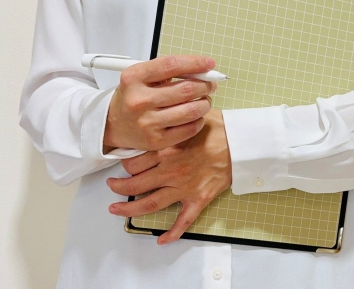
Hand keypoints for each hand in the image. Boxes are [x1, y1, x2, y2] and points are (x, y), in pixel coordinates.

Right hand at [104, 55, 216, 152]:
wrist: (112, 124)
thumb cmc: (133, 96)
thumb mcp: (142, 76)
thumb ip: (169, 70)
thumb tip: (203, 69)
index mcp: (134, 78)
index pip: (171, 65)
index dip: (195, 63)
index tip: (209, 63)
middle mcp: (139, 100)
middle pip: (186, 89)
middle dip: (205, 85)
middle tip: (210, 84)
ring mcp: (147, 122)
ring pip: (191, 110)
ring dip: (205, 103)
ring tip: (204, 100)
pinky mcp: (156, 141)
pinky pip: (190, 128)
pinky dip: (199, 120)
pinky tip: (195, 115)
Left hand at [106, 109, 231, 244]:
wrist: (241, 144)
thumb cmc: (220, 128)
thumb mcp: (190, 117)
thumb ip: (171, 120)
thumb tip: (160, 112)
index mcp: (166, 150)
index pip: (133, 161)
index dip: (125, 163)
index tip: (124, 163)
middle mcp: (170, 170)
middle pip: (135, 183)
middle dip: (119, 187)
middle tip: (112, 186)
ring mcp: (183, 187)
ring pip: (149, 204)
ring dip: (130, 209)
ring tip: (117, 210)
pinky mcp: (198, 198)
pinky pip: (183, 220)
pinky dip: (172, 233)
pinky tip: (162, 240)